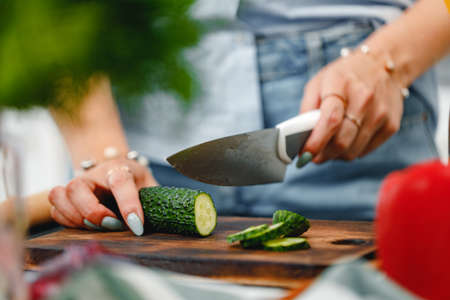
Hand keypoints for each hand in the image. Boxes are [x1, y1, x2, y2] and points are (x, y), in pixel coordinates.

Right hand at [49, 158, 156, 235]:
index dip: (128, 205)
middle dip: (92, 212)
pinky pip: (56, 209)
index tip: (137, 227)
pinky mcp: (66, 195)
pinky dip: (67, 221)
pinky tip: (85, 225)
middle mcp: (95, 174)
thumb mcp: (149, 187)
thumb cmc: (136, 182)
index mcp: (120, 169)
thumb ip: (152, 202)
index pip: (120, 182)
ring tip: (97, 227)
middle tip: (112, 225)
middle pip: (78, 187)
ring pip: (60, 195)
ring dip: (76, 217)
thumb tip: (159, 223)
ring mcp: (78, 183)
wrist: (116, 167)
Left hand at [300, 48, 403, 163]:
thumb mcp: (319, 82)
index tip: (305, 153)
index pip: (330, 120)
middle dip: (323, 154)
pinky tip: (346, 140)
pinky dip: (351, 151)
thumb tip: (300, 138)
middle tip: (313, 156)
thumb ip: (307, 109)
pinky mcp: (391, 125)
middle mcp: (364, 100)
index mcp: (341, 85)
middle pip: (342, 141)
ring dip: (336, 155)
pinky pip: (365, 151)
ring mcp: (380, 114)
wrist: (383, 64)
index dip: (316, 142)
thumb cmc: (344, 76)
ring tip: (329, 147)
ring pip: (352, 151)